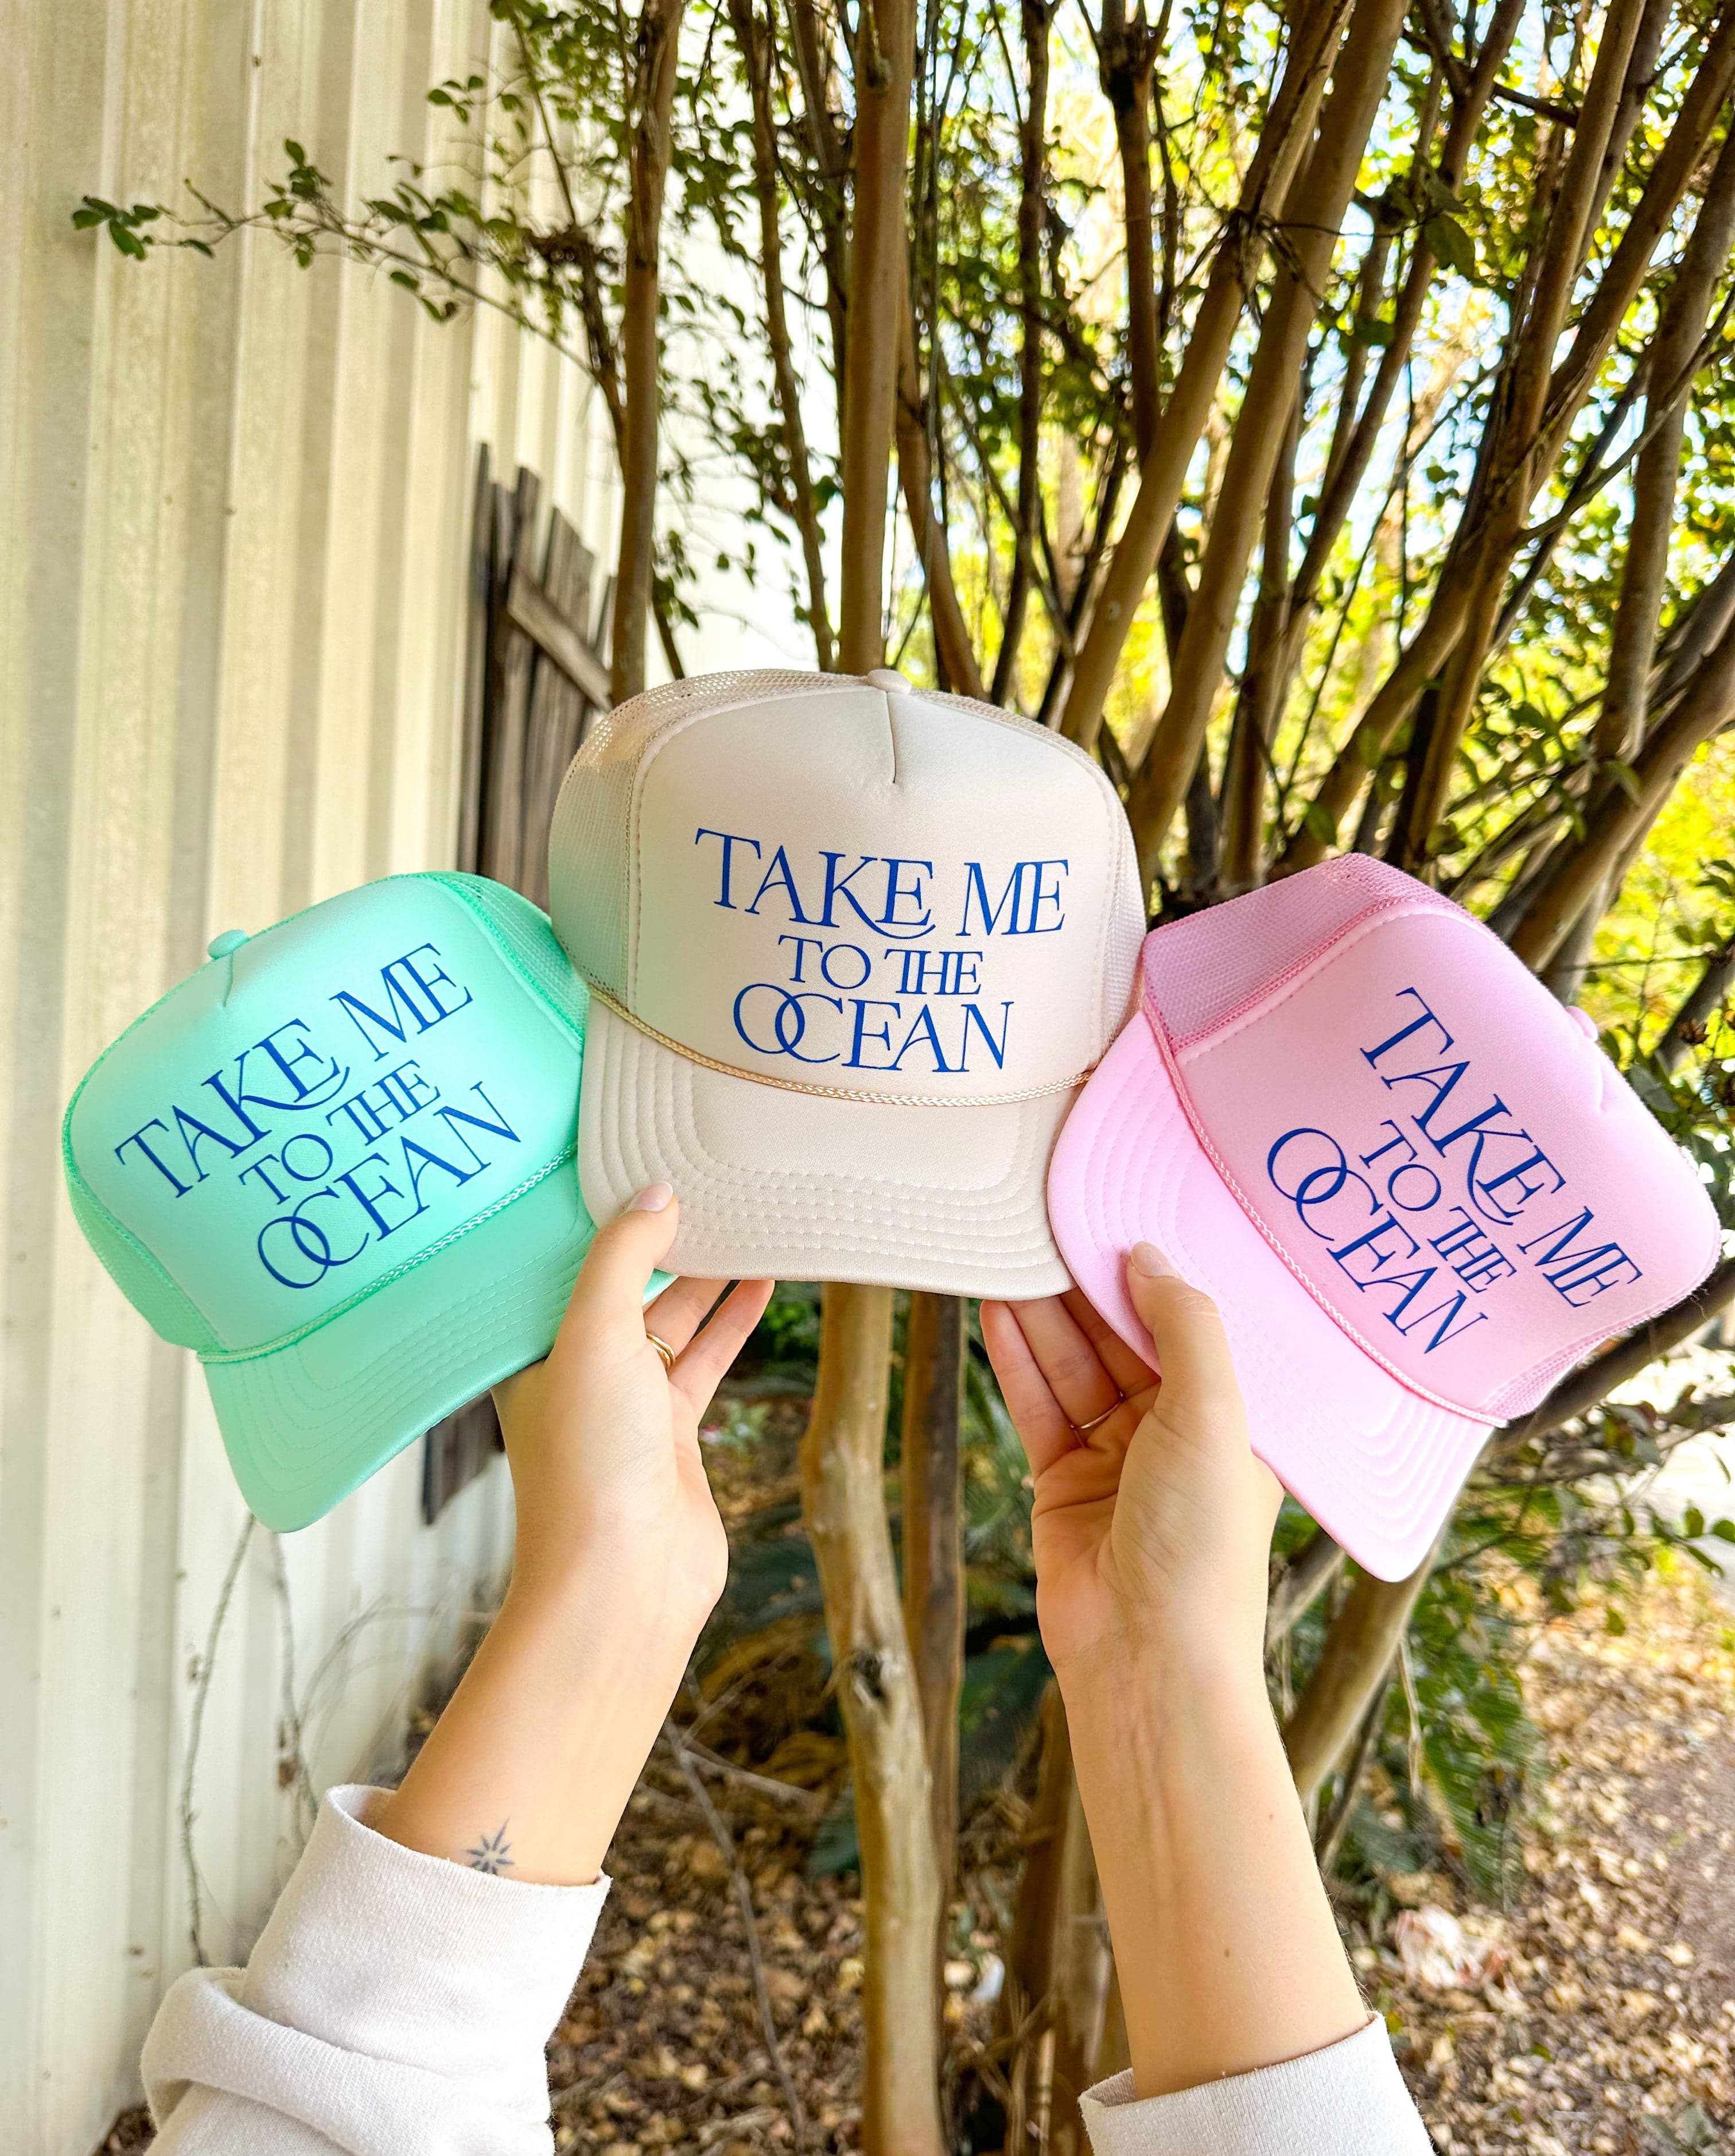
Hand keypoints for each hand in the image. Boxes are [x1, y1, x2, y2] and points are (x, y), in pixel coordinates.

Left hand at [495, 1180, 772, 1644]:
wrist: (623, 1581)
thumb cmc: (587, 1465)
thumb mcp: (595, 1335)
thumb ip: (625, 1259)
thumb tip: (654, 1194)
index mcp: (532, 1348)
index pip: (559, 1264)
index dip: (590, 1218)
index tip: (621, 1163)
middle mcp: (574, 1371)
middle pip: (621, 1285)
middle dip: (658, 1240)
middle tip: (700, 1182)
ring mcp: (625, 1404)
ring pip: (670, 1320)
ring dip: (706, 1276)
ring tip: (743, 1220)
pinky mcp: (672, 1434)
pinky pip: (704, 1359)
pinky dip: (731, 1322)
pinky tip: (760, 1284)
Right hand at [981, 1242, 1280, 1678]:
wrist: (1148, 1655)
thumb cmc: (1201, 1544)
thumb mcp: (1214, 1414)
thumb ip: (1183, 1327)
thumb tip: (1147, 1256)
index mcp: (1232, 1418)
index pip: (1185, 1329)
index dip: (1148, 1278)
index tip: (1110, 1221)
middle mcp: (1176, 1434)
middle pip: (1122, 1341)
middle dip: (1085, 1289)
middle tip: (1047, 1226)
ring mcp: (1117, 1460)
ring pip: (1075, 1369)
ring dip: (1045, 1317)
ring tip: (1011, 1254)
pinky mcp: (1062, 1484)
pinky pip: (1039, 1407)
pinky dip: (1018, 1362)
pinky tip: (997, 1312)